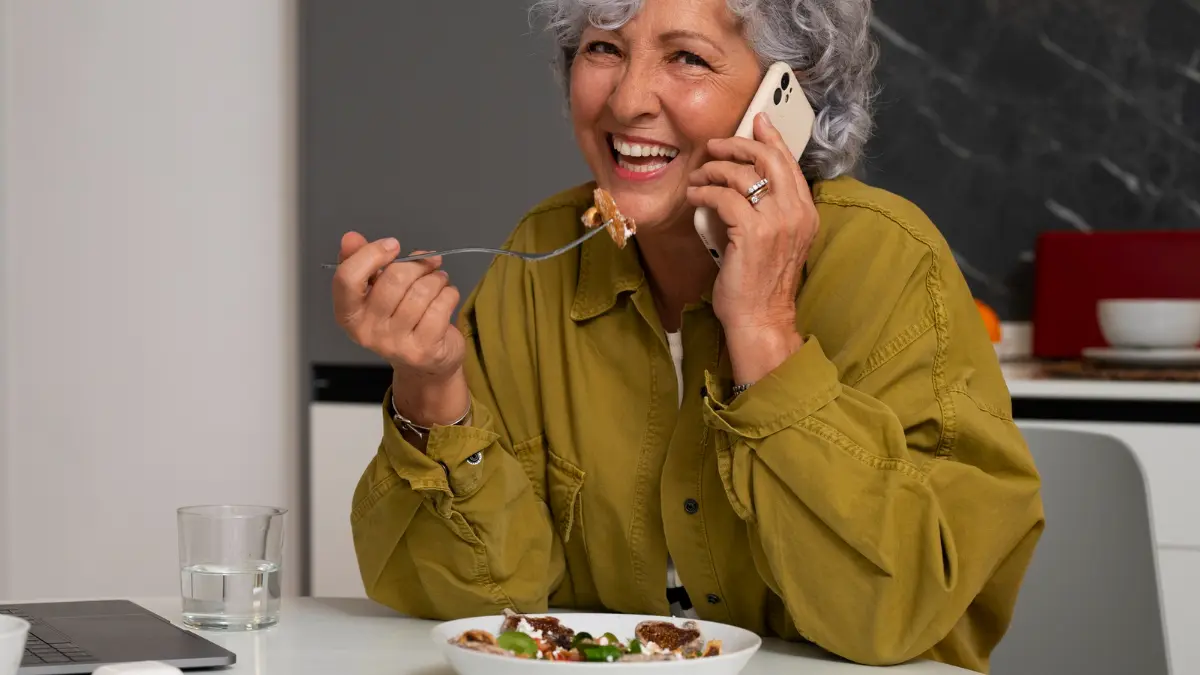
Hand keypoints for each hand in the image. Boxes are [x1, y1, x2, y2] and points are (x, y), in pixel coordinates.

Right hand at [332, 232, 467, 423]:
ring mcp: (396, 344)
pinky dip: (449, 294)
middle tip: (428, 263)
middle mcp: (368, 332)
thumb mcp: (375, 293)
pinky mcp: (424, 349)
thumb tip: (350, 238)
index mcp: (349, 315)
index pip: (347, 278)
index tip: (393, 245)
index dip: (371, 254)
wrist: (424, 365)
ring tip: (439, 280)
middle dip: (417, 264)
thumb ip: (359, 262)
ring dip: (436, 278)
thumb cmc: (399, 321)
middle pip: (393, 280)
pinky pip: (441, 306)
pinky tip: (447, 296)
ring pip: (421, 291)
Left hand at [687, 113, 817, 382]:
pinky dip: (704, 191)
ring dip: (713, 170)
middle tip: (714, 146)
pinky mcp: (752, 232)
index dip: (771, 138)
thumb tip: (745, 178)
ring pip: (742, 174)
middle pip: (768, 159)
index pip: (789, 163)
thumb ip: (770, 209)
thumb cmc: (761, 283)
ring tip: (698, 177)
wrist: (761, 318)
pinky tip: (694, 195)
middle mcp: (796, 212)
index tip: (756, 121)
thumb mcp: (775, 239)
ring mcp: (776, 221)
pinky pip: (723, 196)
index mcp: (806, 212)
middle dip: (737, 145)